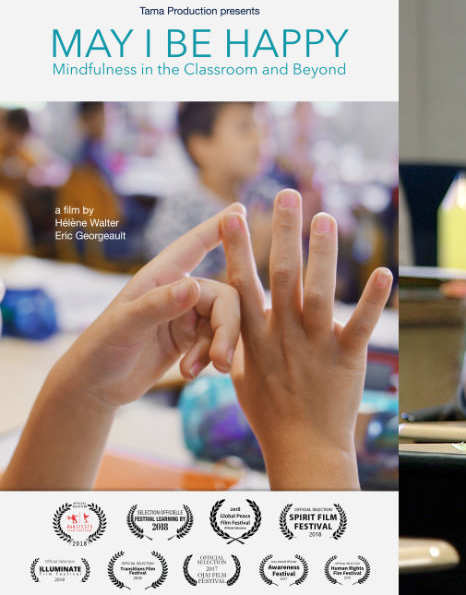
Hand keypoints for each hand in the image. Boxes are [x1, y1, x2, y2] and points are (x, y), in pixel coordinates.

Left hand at [46, 204, 244, 407]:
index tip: (240, 209)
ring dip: (218, 347)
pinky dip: (209, 357)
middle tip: (221, 360)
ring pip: (225, 321)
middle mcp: (177, 292)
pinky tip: (189, 372)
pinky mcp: (190, 339)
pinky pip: (217, 340)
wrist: (94, 387)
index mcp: (160, 278)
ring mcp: (185, 316)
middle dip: (227, 328)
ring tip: (194, 371)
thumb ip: (160, 304)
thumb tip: (195, 286)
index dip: (219, 226)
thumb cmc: (99, 351)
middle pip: (225, 297)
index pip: (195, 245)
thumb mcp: (125, 326)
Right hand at [223, 189, 391, 489]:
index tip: (232, 214)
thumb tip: (236, 312)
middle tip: (288, 193)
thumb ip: (242, 336)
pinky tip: (385, 272)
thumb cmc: (271, 410)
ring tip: (326, 217)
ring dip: (324, 254)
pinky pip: (362, 324)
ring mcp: (315, 344)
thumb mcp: (243, 370)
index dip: (237, 248)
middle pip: (282, 275)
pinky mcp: (347, 357)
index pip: (241, 283)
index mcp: (253, 335)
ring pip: (319, 292)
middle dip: (284, 232)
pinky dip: (373, 299)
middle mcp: (282, 334)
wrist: (301, 447)